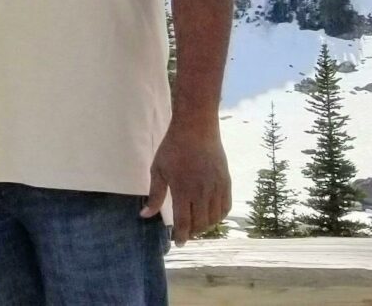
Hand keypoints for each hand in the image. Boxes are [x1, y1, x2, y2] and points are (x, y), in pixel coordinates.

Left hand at [144, 117, 230, 243]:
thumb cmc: (173, 148)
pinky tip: (211, 216)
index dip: (180, 236)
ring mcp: (217, 188)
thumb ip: (154, 195)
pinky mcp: (226, 182)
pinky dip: (219, 217)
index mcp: (183, 191)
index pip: (184, 222)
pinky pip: (226, 207)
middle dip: (192, 233)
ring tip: (196, 226)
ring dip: (206, 227)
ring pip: (214, 218)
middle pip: (200, 224)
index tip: (177, 243)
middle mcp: (203, 193)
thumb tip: (145, 215)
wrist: (196, 128)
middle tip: (185, 233)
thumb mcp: (158, 170)